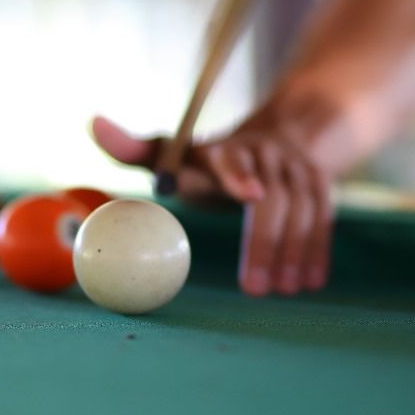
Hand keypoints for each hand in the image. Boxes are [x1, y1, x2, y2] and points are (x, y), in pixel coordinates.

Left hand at [92, 76, 357, 296]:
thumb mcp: (172, 152)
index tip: (250, 197)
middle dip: (264, 243)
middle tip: (254, 289)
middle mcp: (266, 153)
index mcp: (224, 149)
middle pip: (272, 197)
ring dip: (295, 252)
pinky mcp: (322, 184)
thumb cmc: (207, 161)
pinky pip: (323, 218)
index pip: (233, 159)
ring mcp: (298, 168)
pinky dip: (318, 251)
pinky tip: (311, 283)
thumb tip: (92, 122)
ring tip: (283, 291)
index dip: (241, 175)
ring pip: (302, 210)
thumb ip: (133, 147)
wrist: (280, 136)